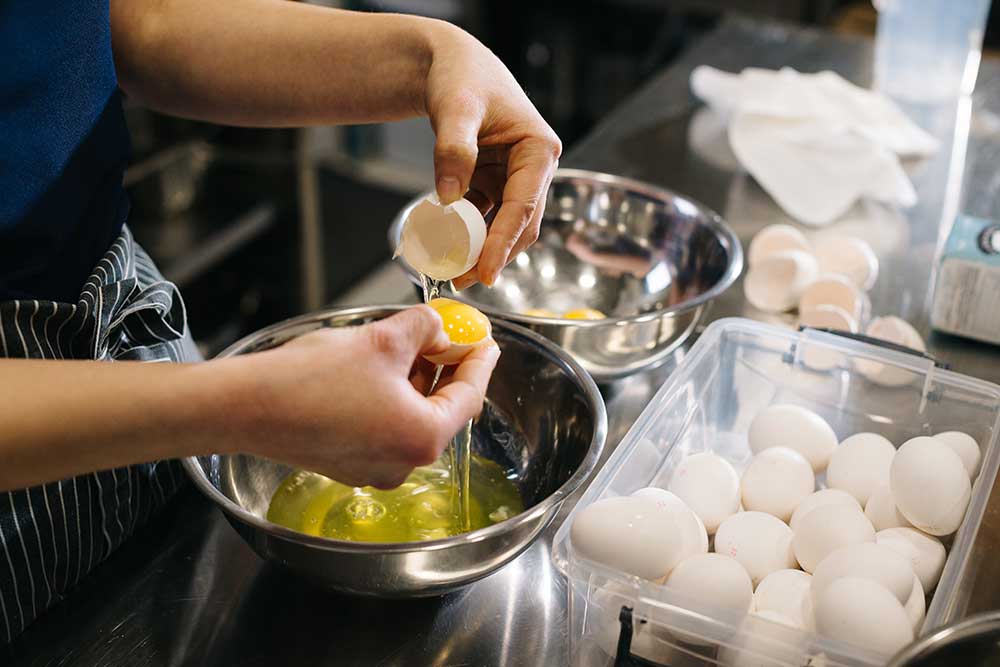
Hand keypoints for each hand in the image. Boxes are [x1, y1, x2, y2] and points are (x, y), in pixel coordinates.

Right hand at [239, 306, 499, 488]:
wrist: (248, 407)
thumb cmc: (312, 379)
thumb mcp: (383, 339)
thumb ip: (425, 328)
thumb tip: (440, 329)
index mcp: (422, 438)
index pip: (469, 397)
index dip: (480, 362)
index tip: (485, 342)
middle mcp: (403, 463)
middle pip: (442, 410)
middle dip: (446, 370)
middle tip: (447, 336)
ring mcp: (375, 469)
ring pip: (412, 419)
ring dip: (417, 383)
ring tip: (411, 346)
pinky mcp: (349, 464)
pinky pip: (386, 429)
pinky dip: (392, 400)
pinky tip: (382, 370)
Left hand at [424, 25, 561, 288]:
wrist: (450, 65)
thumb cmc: (461, 78)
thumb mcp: (455, 108)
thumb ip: (453, 150)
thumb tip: (448, 199)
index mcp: (539, 150)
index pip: (523, 207)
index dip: (504, 243)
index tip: (487, 273)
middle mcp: (534, 168)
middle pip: (519, 225)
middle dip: (494, 255)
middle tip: (462, 281)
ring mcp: (515, 178)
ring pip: (503, 226)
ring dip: (480, 250)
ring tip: (451, 272)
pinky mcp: (496, 183)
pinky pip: (483, 217)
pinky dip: (467, 234)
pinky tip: (444, 246)